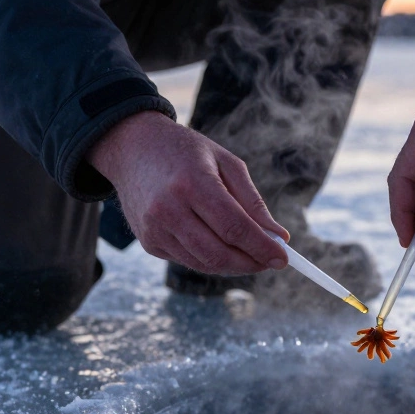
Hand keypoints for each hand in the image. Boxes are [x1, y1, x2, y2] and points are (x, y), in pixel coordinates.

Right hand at [88, 111, 288, 273]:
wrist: (132, 148)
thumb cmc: (185, 151)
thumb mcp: (225, 162)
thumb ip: (252, 201)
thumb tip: (277, 236)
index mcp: (192, 183)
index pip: (234, 227)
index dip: (261, 247)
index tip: (282, 257)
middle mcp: (169, 209)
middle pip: (219, 253)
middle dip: (251, 263)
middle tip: (270, 261)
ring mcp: (155, 229)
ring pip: (204, 263)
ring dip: (233, 265)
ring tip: (250, 255)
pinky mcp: (148, 242)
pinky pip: (188, 260)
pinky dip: (211, 260)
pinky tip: (222, 247)